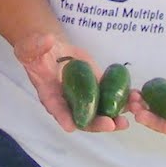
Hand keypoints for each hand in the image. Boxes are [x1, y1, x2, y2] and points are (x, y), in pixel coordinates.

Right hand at [12, 32, 129, 133]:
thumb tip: (49, 40)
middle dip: (97, 123)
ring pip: (100, 113)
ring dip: (114, 118)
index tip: (71, 126)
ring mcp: (85, 97)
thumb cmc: (36, 52)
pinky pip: (111, 98)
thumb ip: (37, 47)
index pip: (56, 108)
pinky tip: (135, 101)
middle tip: (111, 124)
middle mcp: (68, 102)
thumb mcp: (30, 49)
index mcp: (50, 95)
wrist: (52, 49)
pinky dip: (123, 101)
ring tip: (127, 121)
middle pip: (83, 119)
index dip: (63, 117)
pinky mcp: (98, 88)